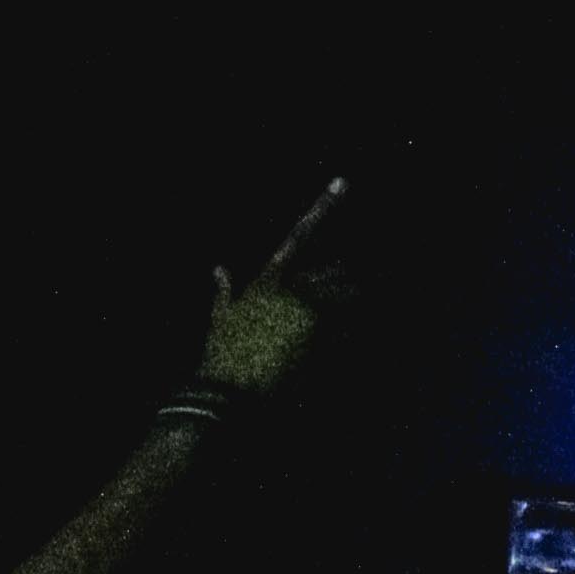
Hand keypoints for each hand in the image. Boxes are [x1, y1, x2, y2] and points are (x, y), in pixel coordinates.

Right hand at [194, 179, 349, 399]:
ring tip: (348, 330)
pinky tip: (349, 348)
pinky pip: (353, 329)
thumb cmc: (221, 355)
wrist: (227, 391)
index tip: (344, 182)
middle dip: (349, 286)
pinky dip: (355, 336)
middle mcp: (295, 289)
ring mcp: (311, 312)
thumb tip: (218, 268)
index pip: (300, 234)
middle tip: (355, 301)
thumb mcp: (220, 318)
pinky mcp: (324, 338)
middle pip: (340, 272)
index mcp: (270, 279)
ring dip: (357, 310)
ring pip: (351, 298)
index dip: (324, 207)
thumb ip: (224, 291)